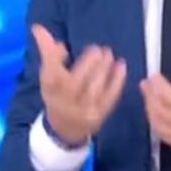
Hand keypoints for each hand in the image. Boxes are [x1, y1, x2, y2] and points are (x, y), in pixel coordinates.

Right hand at [32, 24, 126, 144]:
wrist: (64, 128)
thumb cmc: (57, 94)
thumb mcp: (49, 76)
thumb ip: (52, 57)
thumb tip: (59, 43)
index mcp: (51, 89)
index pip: (50, 70)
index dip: (51, 55)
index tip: (58, 42)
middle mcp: (65, 101)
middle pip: (76, 81)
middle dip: (89, 63)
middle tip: (99, 49)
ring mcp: (83, 110)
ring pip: (94, 89)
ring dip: (104, 69)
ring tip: (109, 54)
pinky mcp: (99, 115)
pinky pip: (110, 97)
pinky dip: (117, 81)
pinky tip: (121, 66)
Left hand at [139, 57, 170, 159]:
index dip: (159, 87)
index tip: (154, 76)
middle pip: (161, 113)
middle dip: (150, 97)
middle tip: (145, 83)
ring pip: (160, 127)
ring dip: (150, 111)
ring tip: (147, 96)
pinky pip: (166, 138)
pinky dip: (156, 125)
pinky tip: (154, 115)